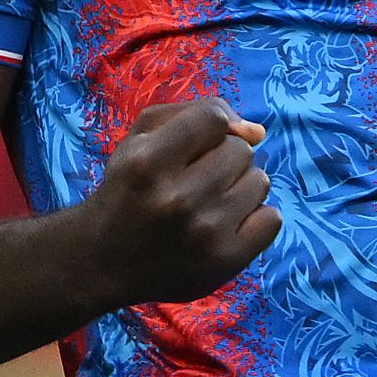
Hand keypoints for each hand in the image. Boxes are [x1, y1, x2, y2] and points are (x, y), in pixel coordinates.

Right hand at [83, 99, 280, 303]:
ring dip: (239, 186)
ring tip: (210, 201)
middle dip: (223, 158)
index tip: (193, 146)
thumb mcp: (140, 140)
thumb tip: (257, 131)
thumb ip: (194, 114)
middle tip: (196, 180)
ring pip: (260, 181)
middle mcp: (176, 199)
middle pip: (241, 150)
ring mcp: (204, 233)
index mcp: (147, 163)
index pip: (214, 118)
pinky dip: (255, 217)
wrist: (104, 261)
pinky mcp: (225, 261)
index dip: (209, 128)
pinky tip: (227, 223)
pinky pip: (272, 219)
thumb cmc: (127, 190)